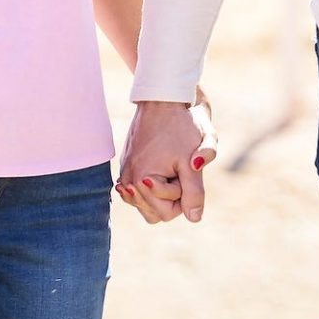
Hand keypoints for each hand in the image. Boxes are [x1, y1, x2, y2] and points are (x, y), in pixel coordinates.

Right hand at [117, 98, 217, 222]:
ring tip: (170, 168)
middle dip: (171, 197)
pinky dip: (152, 186)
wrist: (164, 100)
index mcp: (142, 180)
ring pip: (146, 205)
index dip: (183, 195)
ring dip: (162, 193)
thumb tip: (194, 218)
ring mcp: (124, 174)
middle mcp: (127, 181)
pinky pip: (139, 192)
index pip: (167, 213)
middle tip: (178, 169)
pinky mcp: (125, 167)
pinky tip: (162, 169)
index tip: (185, 169)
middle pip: (154, 213)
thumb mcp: (192, 162)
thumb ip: (194, 192)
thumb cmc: (181, 128)